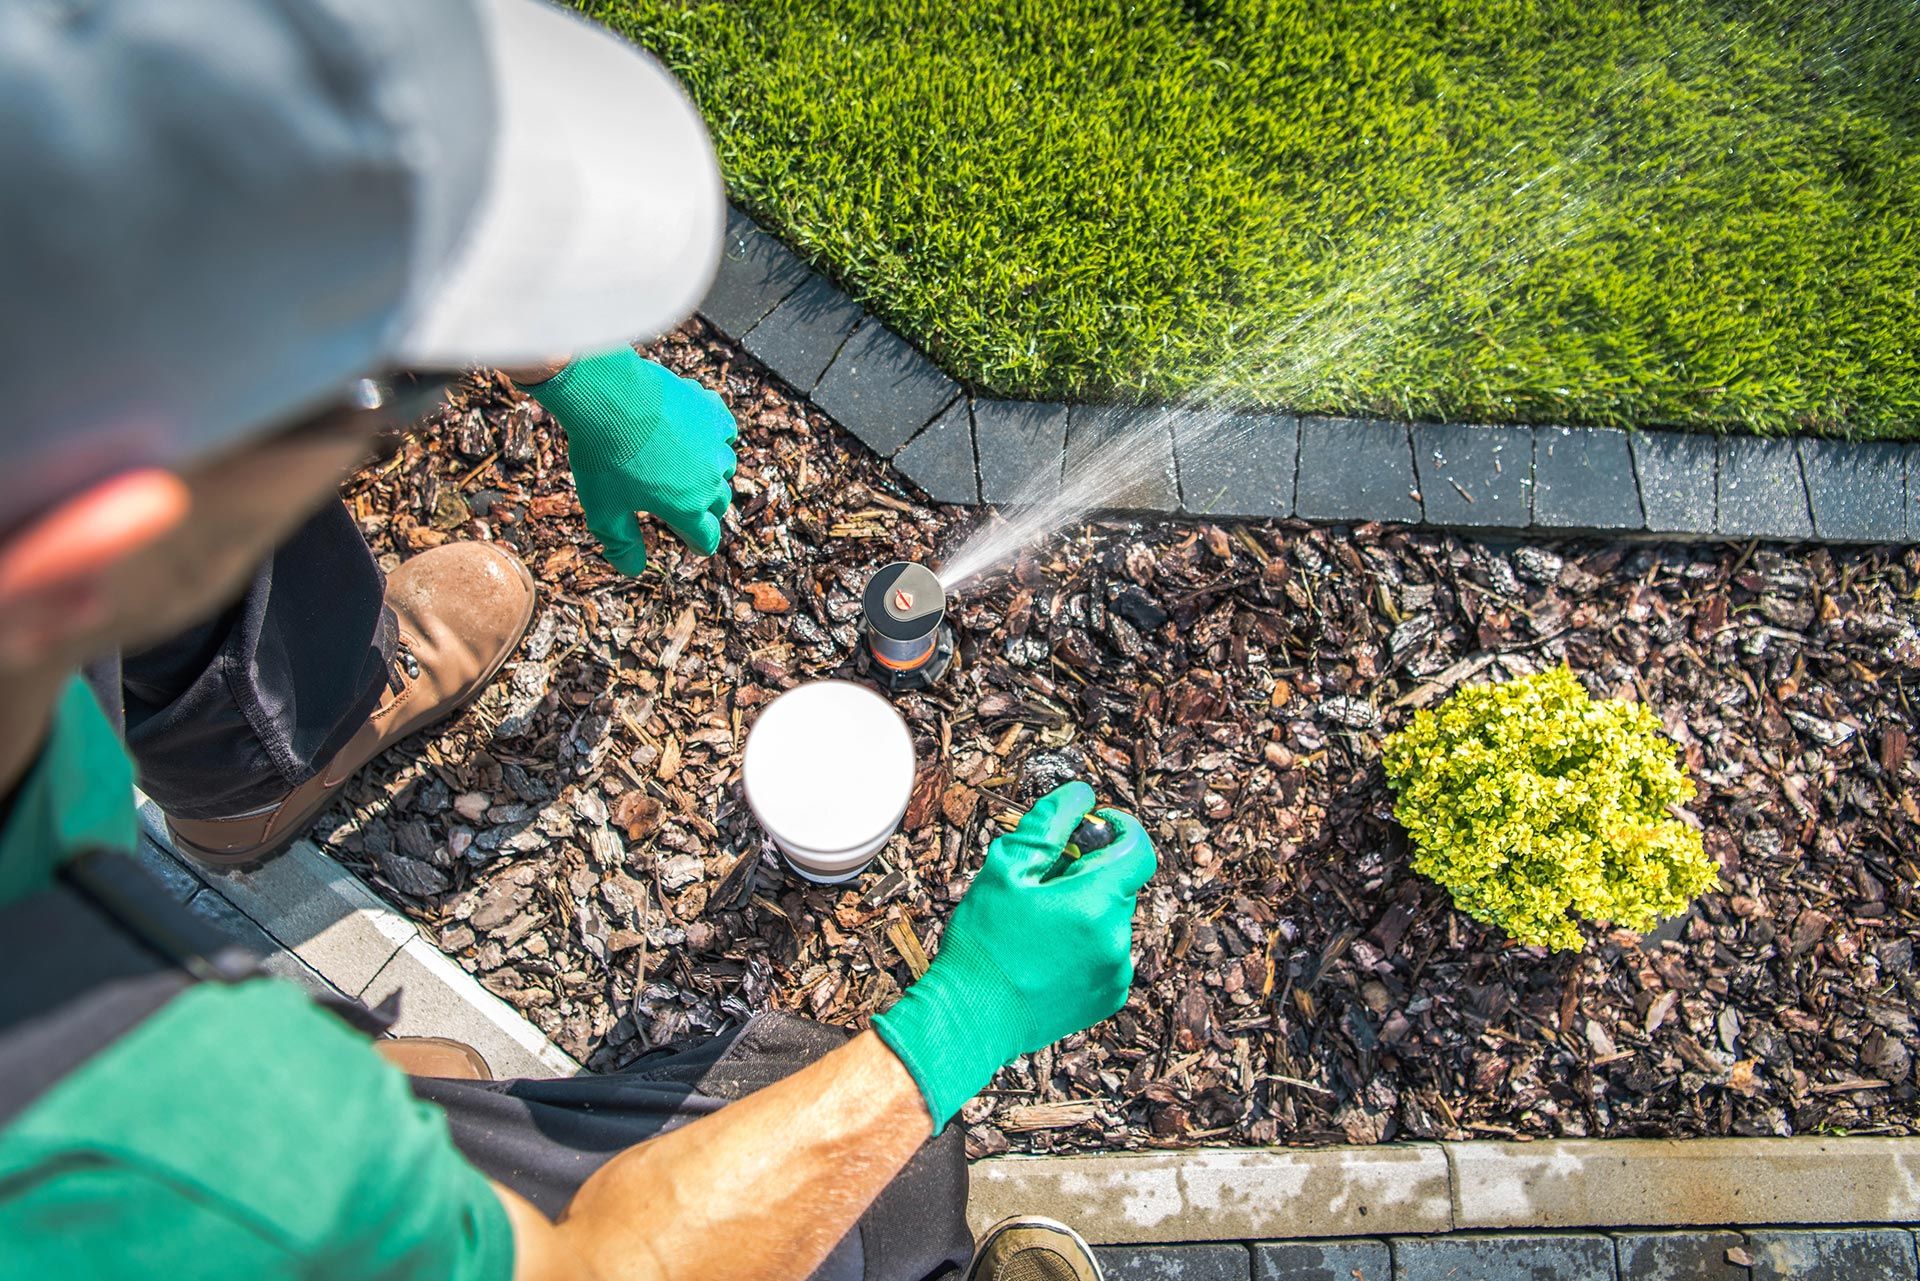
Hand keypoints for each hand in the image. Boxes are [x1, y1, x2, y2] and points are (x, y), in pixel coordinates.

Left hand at [522, 348, 737, 573]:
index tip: (690, 541)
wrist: (606, 395)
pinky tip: (695, 434)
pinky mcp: (712, 412)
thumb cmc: (602, 456)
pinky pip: (725, 431)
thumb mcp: (603, 511)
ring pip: (724, 467)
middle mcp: (709, 480)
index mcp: (687, 509)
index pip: (706, 539)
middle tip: (677, 501)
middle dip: (702, 508)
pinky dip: (714, 436)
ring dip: (709, 472)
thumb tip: (634, 570)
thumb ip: (622, 545)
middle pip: (718, 504)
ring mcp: (714, 444)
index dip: (696, 543)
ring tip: (683, 465)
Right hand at [871, 781, 1155, 1128]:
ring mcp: (1116, 972)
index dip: (1119, 828)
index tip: (1090, 826)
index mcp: (1095, 902)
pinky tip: (1045, 953)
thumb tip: (1082, 795)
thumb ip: (1050, 823)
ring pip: (1110, 918)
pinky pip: (1107, 952)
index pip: (1138, 848)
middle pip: (1119, 883)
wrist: (970, 1020)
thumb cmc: (983, 943)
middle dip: (1088, 871)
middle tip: (1040, 882)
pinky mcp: (1108, 997)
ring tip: (1037, 924)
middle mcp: (1116, 939)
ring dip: (1084, 908)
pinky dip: (1085, 943)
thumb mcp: (1005, 869)